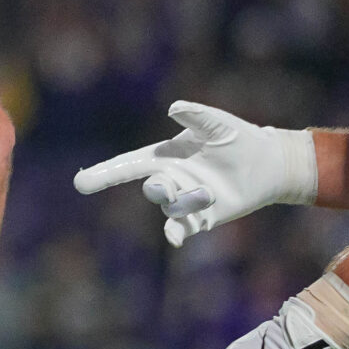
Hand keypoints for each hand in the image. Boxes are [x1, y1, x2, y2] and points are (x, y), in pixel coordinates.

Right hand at [73, 102, 317, 244]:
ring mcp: (185, 200)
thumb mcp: (218, 123)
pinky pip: (183, 228)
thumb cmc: (238, 138)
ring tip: (210, 194)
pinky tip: (174, 240)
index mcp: (164, 157)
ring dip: (187, 202)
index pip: (127, 166)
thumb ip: (197, 116)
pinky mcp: (203, 217)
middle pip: (150, 189)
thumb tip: (175, 108)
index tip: (80, 183)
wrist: (267, 163)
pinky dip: (175, 234)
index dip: (103, 173)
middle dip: (155, 189)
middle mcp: (170, 180)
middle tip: (163, 187)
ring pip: (172, 208)